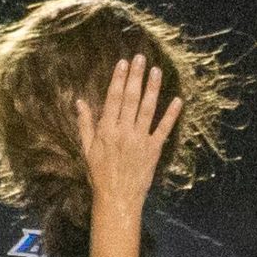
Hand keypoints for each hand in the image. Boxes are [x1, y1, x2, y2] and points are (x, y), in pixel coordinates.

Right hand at [74, 54, 182, 215]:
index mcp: (107, 129)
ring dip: (153, 88)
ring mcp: (140, 140)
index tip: (123, 63)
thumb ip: (84, 124)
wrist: (117, 199)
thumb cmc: (99, 175)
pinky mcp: (154, 150)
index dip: (119, 79)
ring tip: (156, 71)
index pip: (113, 98)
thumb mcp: (86, 149)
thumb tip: (79, 101)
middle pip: (131, 98)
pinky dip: (171, 115)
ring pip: (148, 109)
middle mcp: (124, 131)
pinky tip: (177, 100)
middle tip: (141, 58)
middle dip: (136, 76)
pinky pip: (163, 129)